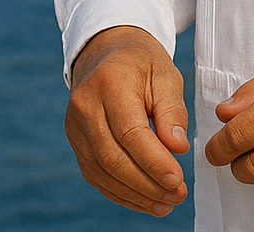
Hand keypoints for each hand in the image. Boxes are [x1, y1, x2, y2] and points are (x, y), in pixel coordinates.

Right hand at [65, 26, 190, 216]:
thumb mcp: (165, 74)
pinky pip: (96, 176)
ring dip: (136, 195)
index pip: (130, 132)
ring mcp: (75, 125)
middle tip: (177, 195)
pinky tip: (145, 199)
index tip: (178, 179)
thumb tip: (177, 148)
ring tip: (166, 202)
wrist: (108, 51)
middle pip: (113, 158)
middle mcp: (85, 105)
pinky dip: (121, 193)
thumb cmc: (141, 62)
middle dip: (147, 184)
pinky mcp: (75, 141)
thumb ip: (172, 110)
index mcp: (109, 81)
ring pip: (103, 172)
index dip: (154, 161)